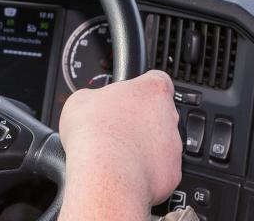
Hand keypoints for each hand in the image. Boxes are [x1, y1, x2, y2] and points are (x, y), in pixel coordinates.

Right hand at [59, 70, 181, 216]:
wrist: (105, 174)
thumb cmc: (95, 134)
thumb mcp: (80, 100)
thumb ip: (95, 97)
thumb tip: (91, 104)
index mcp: (153, 90)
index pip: (157, 79)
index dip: (141, 88)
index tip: (128, 96)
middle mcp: (170, 116)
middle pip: (159, 114)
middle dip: (139, 121)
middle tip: (116, 128)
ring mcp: (173, 146)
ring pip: (160, 144)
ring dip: (142, 146)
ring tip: (116, 154)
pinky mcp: (172, 173)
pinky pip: (159, 170)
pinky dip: (145, 172)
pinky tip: (125, 172)